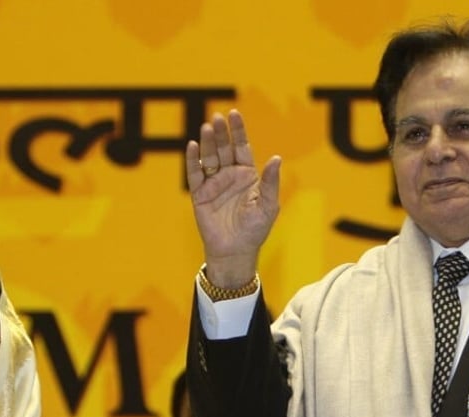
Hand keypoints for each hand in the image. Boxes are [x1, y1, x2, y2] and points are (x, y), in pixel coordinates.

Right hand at [185, 109, 280, 286]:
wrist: (236, 250)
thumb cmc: (255, 229)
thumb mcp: (267, 205)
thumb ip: (270, 181)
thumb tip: (276, 157)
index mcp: (247, 174)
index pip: (241, 147)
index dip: (237, 131)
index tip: (234, 114)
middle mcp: (229, 175)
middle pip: (224, 148)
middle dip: (220, 133)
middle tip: (217, 118)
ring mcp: (213, 184)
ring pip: (209, 158)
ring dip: (207, 143)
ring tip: (206, 128)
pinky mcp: (200, 194)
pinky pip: (195, 174)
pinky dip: (192, 161)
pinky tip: (192, 146)